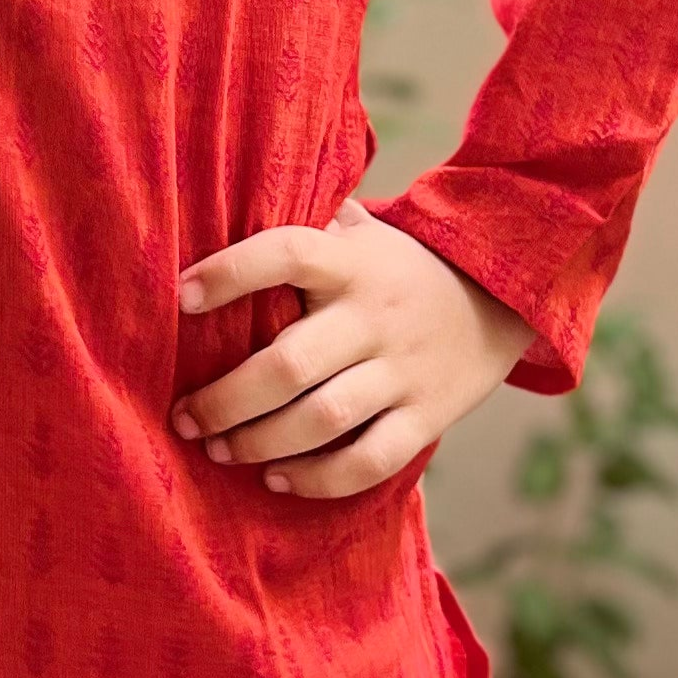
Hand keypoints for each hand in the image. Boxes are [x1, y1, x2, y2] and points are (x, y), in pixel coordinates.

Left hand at [168, 195, 538, 498]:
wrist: (499, 300)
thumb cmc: (396, 269)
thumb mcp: (361, 233)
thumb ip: (306, 220)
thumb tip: (225, 198)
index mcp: (351, 263)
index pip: (286, 253)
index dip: (230, 273)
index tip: (179, 295)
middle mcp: (374, 316)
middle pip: (290, 363)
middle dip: (225, 399)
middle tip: (183, 417)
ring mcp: (403, 371)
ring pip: (323, 419)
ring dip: (260, 443)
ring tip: (218, 450)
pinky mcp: (426, 418)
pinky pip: (370, 460)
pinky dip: (319, 480)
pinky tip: (276, 480)